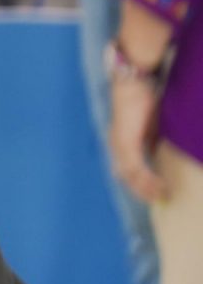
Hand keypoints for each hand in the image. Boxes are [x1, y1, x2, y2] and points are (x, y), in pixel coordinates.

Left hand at [110, 71, 170, 204]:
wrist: (136, 82)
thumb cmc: (146, 100)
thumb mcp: (154, 127)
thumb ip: (155, 142)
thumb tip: (168, 156)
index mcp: (123, 143)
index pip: (128, 171)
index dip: (141, 185)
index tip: (157, 195)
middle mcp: (116, 145)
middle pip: (126, 177)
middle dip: (143, 191)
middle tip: (161, 201)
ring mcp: (119, 144)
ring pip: (130, 174)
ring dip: (147, 188)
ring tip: (163, 196)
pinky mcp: (125, 141)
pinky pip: (134, 166)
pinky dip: (147, 178)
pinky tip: (159, 185)